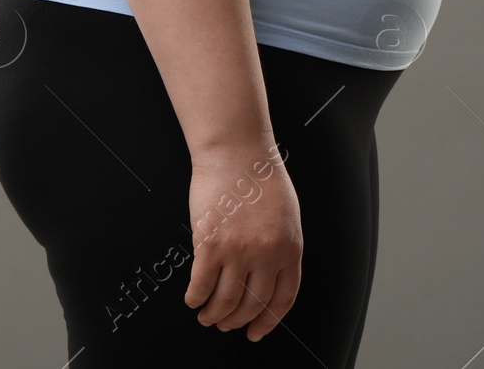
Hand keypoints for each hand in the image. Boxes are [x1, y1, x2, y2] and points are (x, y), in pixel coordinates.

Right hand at [183, 142, 302, 340]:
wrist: (236, 151)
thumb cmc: (259, 176)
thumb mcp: (286, 215)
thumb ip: (280, 247)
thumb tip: (264, 276)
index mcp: (290, 248)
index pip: (282, 299)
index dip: (267, 321)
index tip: (255, 332)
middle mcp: (267, 255)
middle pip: (252, 305)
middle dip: (237, 321)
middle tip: (225, 325)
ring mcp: (238, 252)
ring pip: (225, 301)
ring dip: (214, 315)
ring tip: (207, 317)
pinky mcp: (210, 245)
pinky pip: (201, 285)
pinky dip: (196, 298)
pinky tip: (193, 300)